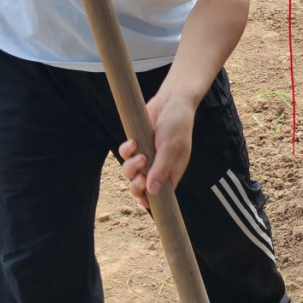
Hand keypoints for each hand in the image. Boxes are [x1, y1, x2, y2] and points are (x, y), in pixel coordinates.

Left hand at [119, 91, 195, 207]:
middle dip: (136, 186)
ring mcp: (146, 156)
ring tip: (140, 155)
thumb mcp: (171, 148)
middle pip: (141, 186)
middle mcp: (158, 166)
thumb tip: (152, 192)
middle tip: (139, 179)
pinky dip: (126, 150)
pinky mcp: (137, 145)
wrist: (171, 101)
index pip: (160, 194)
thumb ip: (161, 170)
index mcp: (172, 171)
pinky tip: (133, 142)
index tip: (143, 201)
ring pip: (130, 172)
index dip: (150, 200)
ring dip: (131, 167)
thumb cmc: (177, 125)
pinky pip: (126, 154)